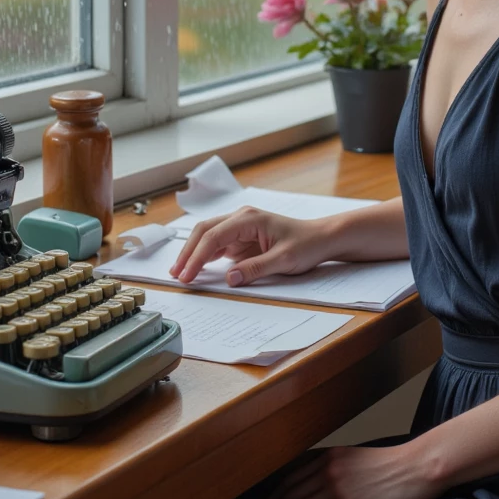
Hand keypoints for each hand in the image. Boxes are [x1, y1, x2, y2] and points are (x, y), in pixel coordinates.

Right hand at [169, 207, 329, 285]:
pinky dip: (205, 256)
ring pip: (207, 236)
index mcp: (249, 219)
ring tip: (180, 273)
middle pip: (204, 231)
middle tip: (176, 274)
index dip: (197, 256)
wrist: (321, 238)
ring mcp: (240, 227)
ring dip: (193, 253)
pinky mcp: (242, 238)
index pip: (214, 236)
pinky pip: (218, 245)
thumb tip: (230, 279)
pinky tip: (197, 269)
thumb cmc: (306, 245)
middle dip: (188, 252)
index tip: (187, 275)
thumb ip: (256, 269)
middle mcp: (241, 218)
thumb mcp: (284, 260)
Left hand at [262, 442, 440, 498]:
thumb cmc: (391, 465)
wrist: (415, 467)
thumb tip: (318, 484)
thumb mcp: (356, 458)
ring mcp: (336, 488)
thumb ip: (335, 467)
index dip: (275, 495)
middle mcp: (327, 471)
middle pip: (290, 495)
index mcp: (328, 457)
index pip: (291, 478)